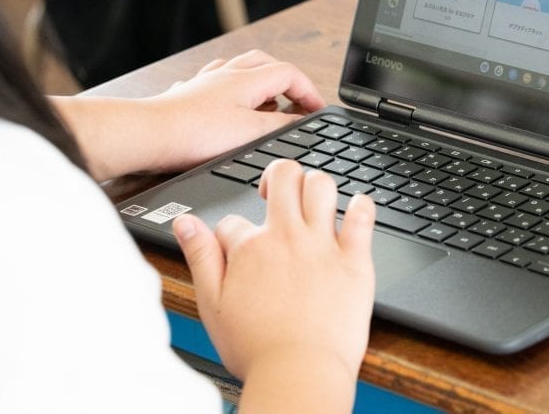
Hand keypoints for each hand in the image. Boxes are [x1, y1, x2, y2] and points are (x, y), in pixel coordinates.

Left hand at [145, 50, 325, 172]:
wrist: (147, 135)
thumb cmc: (193, 133)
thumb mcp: (250, 133)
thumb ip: (280, 125)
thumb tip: (301, 120)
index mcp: (246, 80)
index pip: (289, 72)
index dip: (308, 90)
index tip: (317, 109)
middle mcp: (226, 74)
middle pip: (266, 63)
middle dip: (287, 80)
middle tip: (297, 102)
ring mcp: (205, 84)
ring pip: (240, 69)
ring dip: (259, 82)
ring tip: (266, 102)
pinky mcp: (188, 97)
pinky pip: (215, 83)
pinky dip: (231, 90)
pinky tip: (227, 103)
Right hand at [173, 161, 375, 411]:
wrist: (300, 373)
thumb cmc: (257, 348)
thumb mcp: (211, 304)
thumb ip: (200, 257)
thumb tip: (185, 223)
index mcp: (251, 248)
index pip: (234, 220)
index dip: (231, 234)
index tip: (236, 251)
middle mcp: (287, 237)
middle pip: (285, 176)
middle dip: (278, 175)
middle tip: (277, 192)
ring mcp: (323, 245)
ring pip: (323, 185)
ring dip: (317, 183)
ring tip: (313, 199)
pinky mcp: (355, 260)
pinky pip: (363, 216)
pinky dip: (362, 204)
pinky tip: (356, 206)